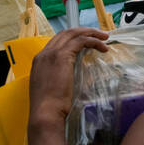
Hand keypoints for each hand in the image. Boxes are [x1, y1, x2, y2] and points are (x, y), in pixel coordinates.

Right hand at [27, 28, 109, 144]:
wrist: (45, 112)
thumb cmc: (50, 107)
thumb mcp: (52, 87)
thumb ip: (59, 76)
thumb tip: (72, 74)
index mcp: (40, 60)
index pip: (57, 41)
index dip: (72, 38)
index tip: (85, 41)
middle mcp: (44, 54)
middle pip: (65, 33)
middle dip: (83, 31)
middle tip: (97, 35)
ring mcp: (52, 54)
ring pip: (73, 34)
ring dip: (90, 34)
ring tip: (104, 38)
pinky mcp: (62, 56)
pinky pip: (81, 41)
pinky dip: (93, 41)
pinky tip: (102, 47)